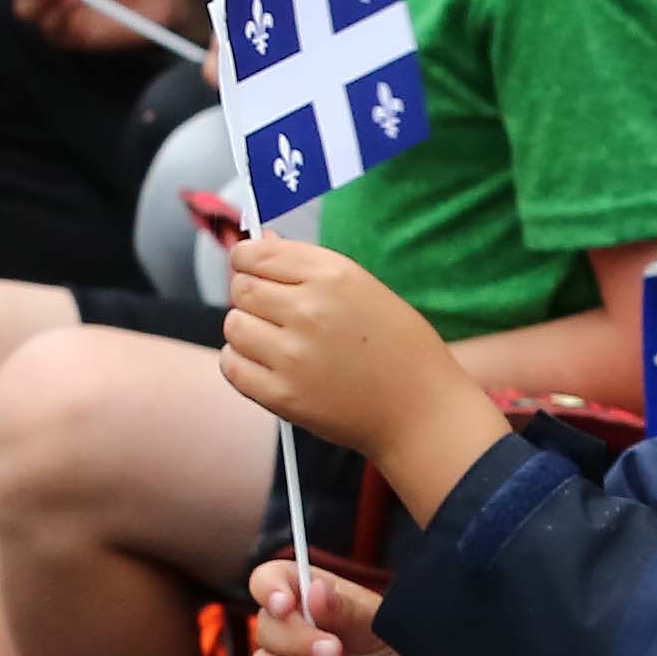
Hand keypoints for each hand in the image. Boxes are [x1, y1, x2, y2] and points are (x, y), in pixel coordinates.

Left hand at [220, 231, 489, 461]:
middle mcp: (310, 310)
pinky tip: (268, 364)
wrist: (423, 412)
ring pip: (234, 325)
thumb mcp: (366, 290)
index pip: (256, 254)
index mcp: (334, 276)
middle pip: (241, 288)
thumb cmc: (401, 349)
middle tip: (274, 313)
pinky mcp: (283, 396)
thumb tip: (257, 244)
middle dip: (250, 296)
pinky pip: (233, 366)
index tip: (252, 269)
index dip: (246, 260)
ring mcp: (293, 355)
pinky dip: (242, 363)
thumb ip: (308, 268)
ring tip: (275, 341)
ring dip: (247, 330)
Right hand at [245, 562, 455, 655]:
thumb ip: (347, 610)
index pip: (269, 580)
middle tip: (335, 654)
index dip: (269, 589)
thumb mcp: (380, 628)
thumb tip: (315, 590)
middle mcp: (289, 630)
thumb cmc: (395, 654)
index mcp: (309, 598)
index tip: (286, 606)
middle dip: (298, 644)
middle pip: (265, 628)